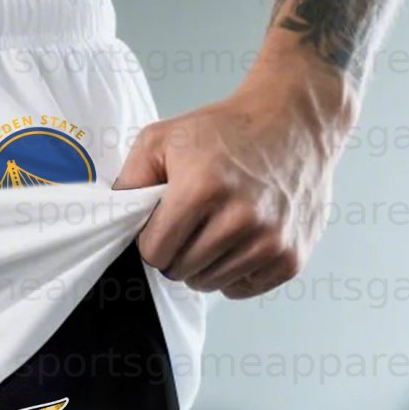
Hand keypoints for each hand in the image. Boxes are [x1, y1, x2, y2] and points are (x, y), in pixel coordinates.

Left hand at [113, 75, 346, 299]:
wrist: (295, 120)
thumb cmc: (225, 130)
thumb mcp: (162, 139)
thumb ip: (129, 181)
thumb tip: (113, 221)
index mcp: (202, 189)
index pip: (154, 252)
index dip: (152, 239)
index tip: (164, 221)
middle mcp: (241, 219)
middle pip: (179, 271)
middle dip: (177, 251)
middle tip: (193, 221)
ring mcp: (271, 241)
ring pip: (209, 283)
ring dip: (204, 263)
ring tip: (217, 226)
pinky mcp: (292, 257)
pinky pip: (241, 289)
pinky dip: (234, 272)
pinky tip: (241, 240)